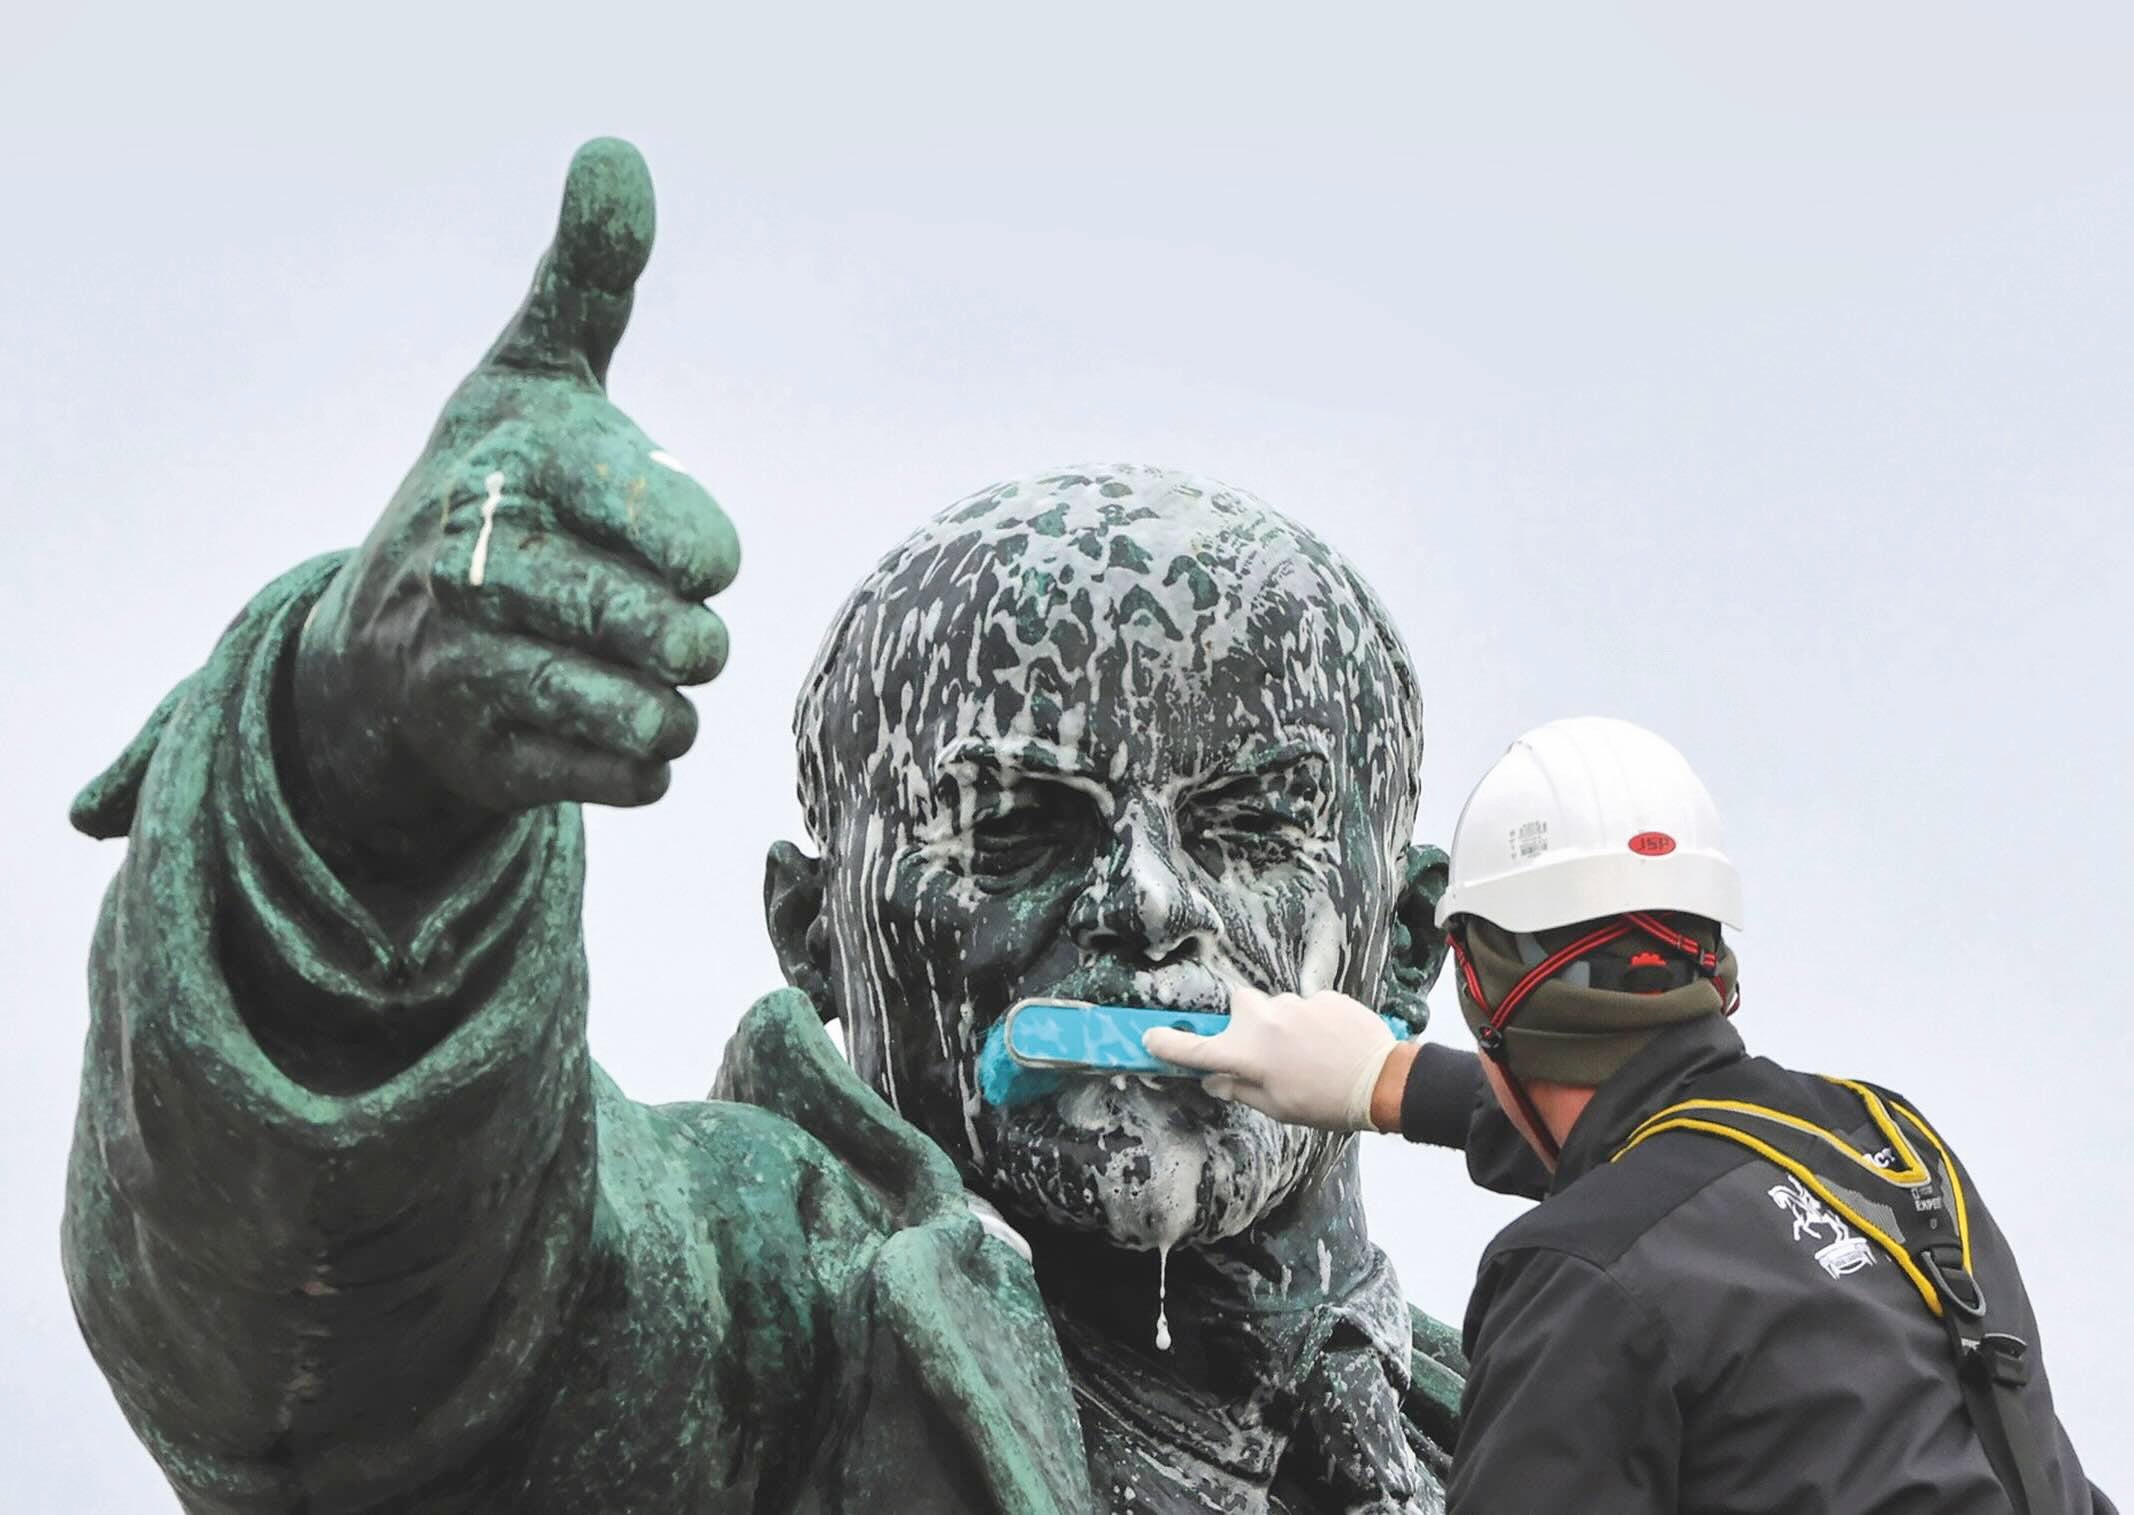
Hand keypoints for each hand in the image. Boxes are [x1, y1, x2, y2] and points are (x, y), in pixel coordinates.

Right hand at [293, 139, 737, 862]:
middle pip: (674, 633)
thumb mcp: (535, 374)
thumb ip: (589, 278)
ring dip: (673, 702)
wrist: (383, 632)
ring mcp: (465, 668)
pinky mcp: (476, 756)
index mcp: (513, 466)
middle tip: (669, 622)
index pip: (685, 534)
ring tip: (644, 673)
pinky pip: (624, 779)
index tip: (684, 550)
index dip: (704, 550)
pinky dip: (645, 762)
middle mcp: (474, 565)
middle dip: (695, 635)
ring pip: (651, 713)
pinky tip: (617, 725)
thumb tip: (615, 153)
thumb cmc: (498, 488)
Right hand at [1143, 985, 1404, 1131]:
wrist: (1380, 1080)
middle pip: (1239, 1007)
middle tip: (1265, 1050)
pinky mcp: (1323, 995)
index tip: (1150, 1037)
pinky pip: (1308, 1005)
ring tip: (1310, 1053)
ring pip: (1276, 1007)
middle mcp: (1262, 1021)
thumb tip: (1214, 1079)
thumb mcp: (1276, 1108)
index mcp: (1245, 1053)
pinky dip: (1313, 1021)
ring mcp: (1294, 1003)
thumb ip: (1238, 1089)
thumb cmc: (1324, 1103)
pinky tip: (1331, 1043)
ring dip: (1284, 1025)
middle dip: (1244, 1022)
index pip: (1193, 1047)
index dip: (1167, 1043)